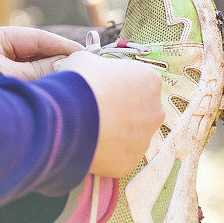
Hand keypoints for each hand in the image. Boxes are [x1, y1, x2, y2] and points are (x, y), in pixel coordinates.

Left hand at [0, 26, 83, 80]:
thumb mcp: (9, 77)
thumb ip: (40, 70)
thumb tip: (69, 63)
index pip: (33, 38)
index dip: (60, 45)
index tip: (84, 52)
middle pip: (32, 54)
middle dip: (57, 61)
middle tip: (85, 68)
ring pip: (29, 71)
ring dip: (49, 77)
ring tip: (73, 81)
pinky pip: (22, 85)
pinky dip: (38, 88)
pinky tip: (55, 92)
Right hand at [59, 51, 163, 178]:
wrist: (68, 118)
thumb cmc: (79, 82)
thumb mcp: (84, 59)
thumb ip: (95, 64)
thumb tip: (90, 69)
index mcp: (150, 80)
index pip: (138, 81)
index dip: (117, 84)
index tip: (101, 88)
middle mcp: (155, 111)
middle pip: (139, 110)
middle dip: (120, 111)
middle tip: (95, 110)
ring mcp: (144, 140)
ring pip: (130, 136)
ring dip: (114, 133)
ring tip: (88, 129)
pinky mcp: (130, 162)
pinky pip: (118, 156)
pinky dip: (106, 153)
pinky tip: (88, 145)